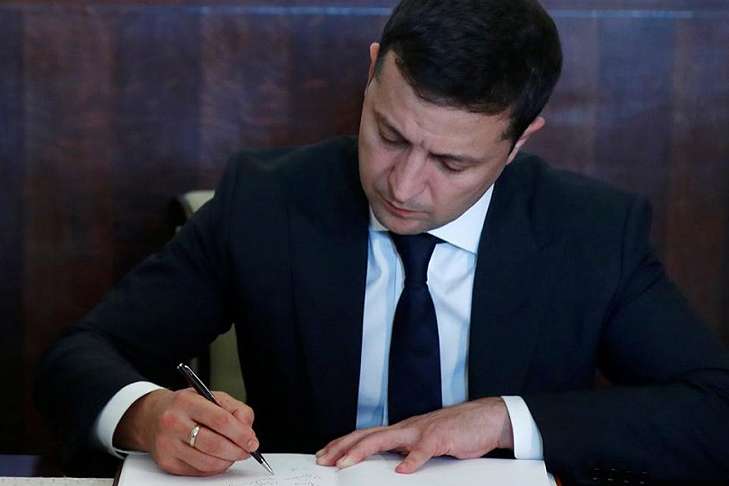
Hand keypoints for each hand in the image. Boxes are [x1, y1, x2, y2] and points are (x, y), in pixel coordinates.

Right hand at [114, 388, 257, 475]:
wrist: (152, 416)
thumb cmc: (186, 406)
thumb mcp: (211, 397)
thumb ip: (235, 409)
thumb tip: (247, 428)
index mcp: (186, 402)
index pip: (220, 420)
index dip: (240, 433)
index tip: (252, 441)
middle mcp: (173, 422)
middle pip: (214, 444)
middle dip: (237, 451)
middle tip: (247, 450)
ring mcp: (168, 445)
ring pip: (207, 462)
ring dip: (227, 461)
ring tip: (233, 453)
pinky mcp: (167, 462)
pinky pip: (198, 471)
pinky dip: (213, 467)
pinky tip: (217, 458)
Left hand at [315, 397, 512, 473]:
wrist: (486, 418)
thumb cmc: (456, 431)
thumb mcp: (425, 442)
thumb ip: (407, 450)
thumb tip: (389, 465)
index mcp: (403, 430)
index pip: (366, 435)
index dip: (343, 444)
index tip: (325, 454)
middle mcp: (407, 428)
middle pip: (368, 435)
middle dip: (343, 447)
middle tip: (325, 459)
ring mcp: (423, 431)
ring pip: (387, 439)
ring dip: (364, 450)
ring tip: (347, 462)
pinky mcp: (441, 438)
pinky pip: (424, 450)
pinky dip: (412, 460)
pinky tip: (402, 470)